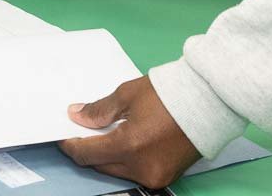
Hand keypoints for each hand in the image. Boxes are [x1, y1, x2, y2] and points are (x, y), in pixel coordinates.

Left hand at [58, 75, 201, 189]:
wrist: (209, 102)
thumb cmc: (170, 94)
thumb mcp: (127, 95)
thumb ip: (99, 110)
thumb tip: (77, 116)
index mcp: (129, 146)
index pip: (87, 154)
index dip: (71, 145)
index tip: (63, 135)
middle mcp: (141, 168)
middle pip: (100, 165)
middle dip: (88, 150)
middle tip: (82, 132)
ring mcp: (155, 176)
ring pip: (117, 171)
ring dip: (107, 155)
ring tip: (105, 134)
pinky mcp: (166, 177)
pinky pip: (136, 172)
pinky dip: (126, 160)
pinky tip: (124, 141)